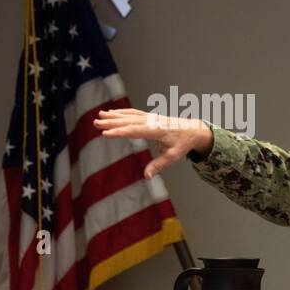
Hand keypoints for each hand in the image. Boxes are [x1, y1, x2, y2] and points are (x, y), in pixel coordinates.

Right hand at [93, 107, 213, 178]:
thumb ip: (159, 165)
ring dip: (114, 116)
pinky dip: (121, 113)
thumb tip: (147, 176)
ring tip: (99, 116)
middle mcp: (152, 121)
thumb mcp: (173, 156)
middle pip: (129, 121)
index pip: (135, 130)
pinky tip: (111, 113)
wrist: (193, 130)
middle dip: (112, 122)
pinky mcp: (149, 117)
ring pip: (129, 115)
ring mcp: (150, 117)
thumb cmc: (183, 143)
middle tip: (96, 123)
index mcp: (157, 130)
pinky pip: (133, 113)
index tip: (106, 133)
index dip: (119, 132)